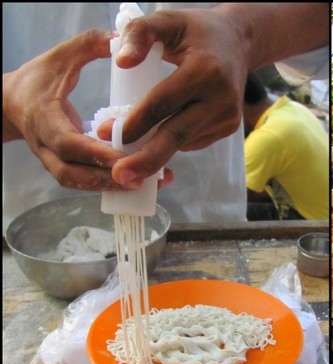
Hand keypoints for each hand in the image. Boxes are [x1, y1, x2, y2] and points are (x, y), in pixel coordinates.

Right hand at [2, 29, 135, 190]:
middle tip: (143, 178)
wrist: (11, 103)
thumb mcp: (60, 58)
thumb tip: (119, 38)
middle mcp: (46, 146)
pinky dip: (111, 185)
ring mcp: (53, 160)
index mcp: (44, 120)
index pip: (67, 143)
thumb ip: (88, 46)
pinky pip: (85, 182)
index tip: (125, 156)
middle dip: (106, 179)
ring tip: (149, 182)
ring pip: (78, 183)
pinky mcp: (65, 166)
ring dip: (111, 186)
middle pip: (72, 173)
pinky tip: (144, 182)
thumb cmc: (38, 79)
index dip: (95, 153)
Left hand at [110, 7, 249, 184]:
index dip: (133, 121)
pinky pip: (192, 140)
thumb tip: (121, 62)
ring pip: (182, 141)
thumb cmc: (196, 30)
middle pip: (176, 135)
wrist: (238, 42)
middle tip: (119, 176)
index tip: (105, 133)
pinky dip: (171, 142)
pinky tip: (155, 138)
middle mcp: (220, 98)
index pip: (162, 103)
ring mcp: (227, 117)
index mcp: (205, 71)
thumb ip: (140, 33)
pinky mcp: (227, 127)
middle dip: (146, 159)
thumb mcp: (167, 20)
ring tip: (127, 159)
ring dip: (154, 151)